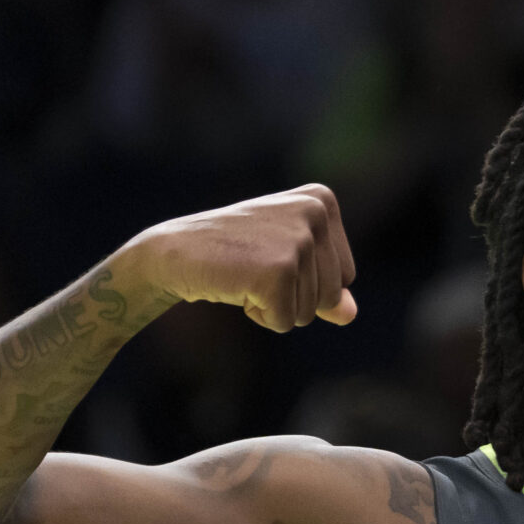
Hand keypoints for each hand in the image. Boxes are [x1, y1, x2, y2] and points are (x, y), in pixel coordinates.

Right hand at [115, 184, 358, 332]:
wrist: (173, 252)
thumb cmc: (233, 254)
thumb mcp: (286, 262)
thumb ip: (325, 288)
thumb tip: (350, 315)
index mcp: (322, 201)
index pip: (346, 275)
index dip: (306, 283)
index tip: (269, 256)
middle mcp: (314, 213)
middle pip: (332, 295)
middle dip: (293, 297)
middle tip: (253, 267)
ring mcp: (298, 241)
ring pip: (311, 313)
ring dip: (276, 306)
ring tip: (245, 275)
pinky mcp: (279, 272)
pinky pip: (286, 323)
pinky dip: (260, 316)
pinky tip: (237, 287)